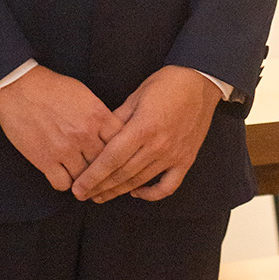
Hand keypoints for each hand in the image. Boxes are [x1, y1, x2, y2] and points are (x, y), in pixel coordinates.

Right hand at [0, 66, 127, 192]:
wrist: (19, 88)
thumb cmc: (52, 88)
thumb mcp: (84, 94)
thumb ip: (101, 115)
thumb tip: (114, 132)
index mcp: (98, 116)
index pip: (123, 143)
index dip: (123, 152)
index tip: (120, 156)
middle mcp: (85, 135)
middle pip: (106, 164)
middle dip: (106, 170)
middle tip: (103, 174)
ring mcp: (65, 150)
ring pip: (86, 179)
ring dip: (86, 179)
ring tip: (84, 178)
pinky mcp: (46, 161)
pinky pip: (63, 185)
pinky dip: (65, 183)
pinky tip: (64, 175)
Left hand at [70, 65, 220, 203]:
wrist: (200, 83)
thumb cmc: (165, 84)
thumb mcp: (136, 95)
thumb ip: (116, 119)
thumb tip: (97, 137)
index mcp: (143, 126)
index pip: (111, 159)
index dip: (93, 176)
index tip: (78, 188)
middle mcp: (158, 145)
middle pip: (123, 174)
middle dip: (100, 187)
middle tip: (83, 195)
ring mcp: (174, 155)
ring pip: (140, 181)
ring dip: (118, 191)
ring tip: (101, 196)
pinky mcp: (186, 160)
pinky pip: (168, 186)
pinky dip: (151, 194)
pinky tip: (136, 192)